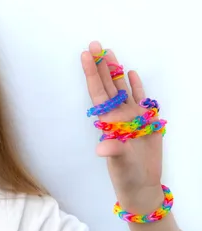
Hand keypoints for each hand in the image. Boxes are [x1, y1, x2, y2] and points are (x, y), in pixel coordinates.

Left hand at [81, 41, 161, 193]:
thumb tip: (102, 147)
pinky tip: (132, 74)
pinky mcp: (146, 122)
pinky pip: (140, 99)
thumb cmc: (126, 176)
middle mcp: (118, 116)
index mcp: (108, 122)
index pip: (98, 93)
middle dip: (101, 65)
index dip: (91, 74)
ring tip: (109, 52)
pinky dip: (136, 86)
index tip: (84, 55)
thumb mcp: (119, 164)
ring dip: (116, 71)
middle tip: (95, 44)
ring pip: (122, 89)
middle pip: (108, 85)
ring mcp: (132, 117)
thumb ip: (113, 152)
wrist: (142, 185)